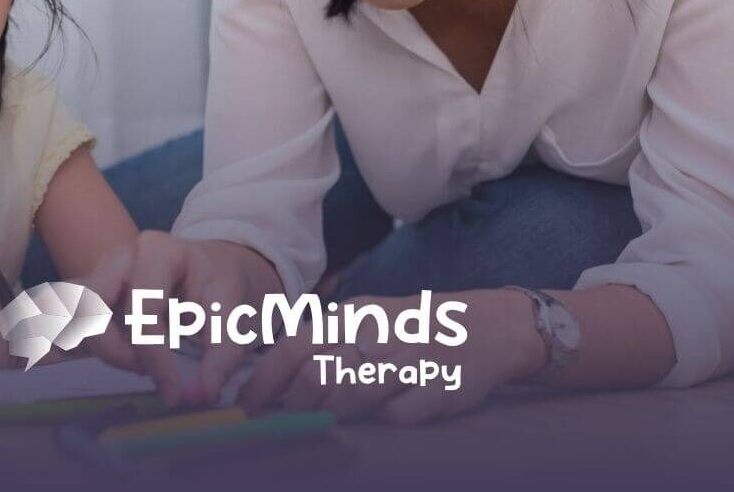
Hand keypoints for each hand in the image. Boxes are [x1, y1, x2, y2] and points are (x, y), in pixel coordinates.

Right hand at [78, 231, 279, 406]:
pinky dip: (95, 346)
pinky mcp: (94, 293)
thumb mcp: (234, 308)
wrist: (210, 267)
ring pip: (77, 316)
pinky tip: (129, 356)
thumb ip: (224, 351)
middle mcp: (122, 257)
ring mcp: (102, 273)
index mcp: (159, 250)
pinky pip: (75, 323)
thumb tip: (204, 393)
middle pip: (92, 306)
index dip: (155, 355)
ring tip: (141, 364)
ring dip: (106, 350)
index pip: (142, 306)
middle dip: (117, 351)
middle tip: (149, 373)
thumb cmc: (218, 283)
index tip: (176, 393)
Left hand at [237, 290, 546, 423]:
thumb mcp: (368, 321)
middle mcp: (378, 333)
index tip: (247, 406)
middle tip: (296, 416)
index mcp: (355, 315)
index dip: (265, 382)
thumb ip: (326, 343)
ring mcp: (407, 361)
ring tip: (344, 411)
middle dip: (299, 405)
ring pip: (350, 398)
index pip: (294, 348)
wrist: (486, 327)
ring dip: (338, 412)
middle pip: (317, 377)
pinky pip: (394, 417)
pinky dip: (387, 418)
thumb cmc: (414, 328)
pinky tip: (396, 406)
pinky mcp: (435, 390)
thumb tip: (276, 378)